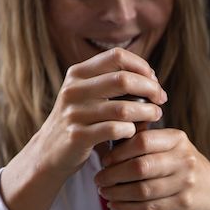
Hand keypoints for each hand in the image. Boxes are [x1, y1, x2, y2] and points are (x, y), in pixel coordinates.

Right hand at [24, 48, 166, 182]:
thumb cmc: (78, 122)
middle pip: (123, 79)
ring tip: (155, 115)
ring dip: (146, 112)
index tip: (154, 81)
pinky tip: (133, 132)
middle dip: (150, 88)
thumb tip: (149, 75)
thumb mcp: (86, 94)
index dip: (141, 66)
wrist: (49, 153)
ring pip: (123, 108)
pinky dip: (130, 130)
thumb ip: (110, 82)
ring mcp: (74, 113)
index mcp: (77, 73)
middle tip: (161, 99)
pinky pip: (115, 130)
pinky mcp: (78, 136)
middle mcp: (73, 90)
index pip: (117, 56)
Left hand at [95, 129, 209, 209]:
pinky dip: (127, 207)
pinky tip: (115, 205)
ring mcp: (185, 183)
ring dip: (117, 193)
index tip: (105, 160)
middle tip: (99, 179)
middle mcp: (184, 159)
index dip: (118, 152)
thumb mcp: (172, 145)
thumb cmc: (184, 165)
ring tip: (104, 192)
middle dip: (113, 175)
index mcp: (178, 139)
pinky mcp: (183, 203)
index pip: (142, 141)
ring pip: (142, 190)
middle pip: (140, 167)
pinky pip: (149, 207)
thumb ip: (146, 139)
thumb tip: (108, 138)